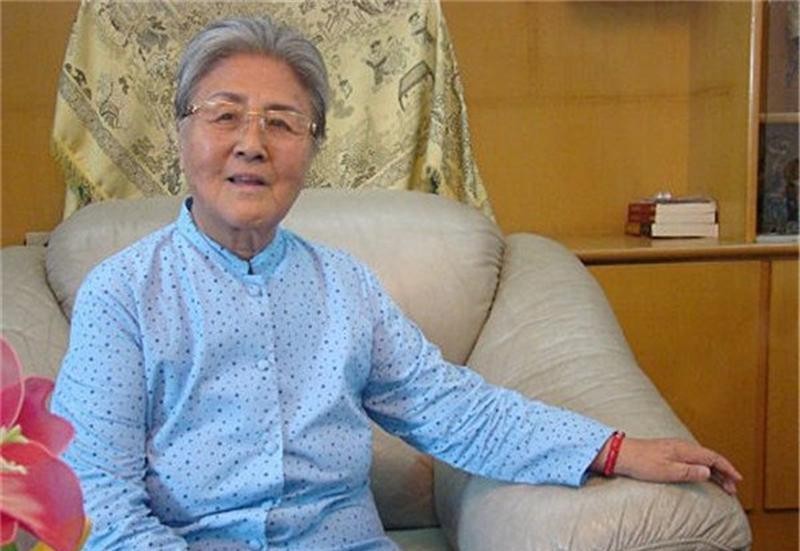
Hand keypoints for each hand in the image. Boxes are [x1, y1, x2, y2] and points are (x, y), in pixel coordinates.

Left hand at [592, 436, 741, 495]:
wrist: (623, 454)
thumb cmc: (643, 463)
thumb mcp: (667, 471)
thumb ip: (689, 471)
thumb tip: (708, 472)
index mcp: (685, 449)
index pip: (713, 457)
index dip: (728, 468)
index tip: (738, 480)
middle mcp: (683, 446)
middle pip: (710, 458)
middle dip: (724, 473)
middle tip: (732, 489)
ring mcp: (676, 448)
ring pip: (702, 459)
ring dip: (714, 472)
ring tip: (722, 485)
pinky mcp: (670, 452)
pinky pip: (694, 459)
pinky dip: (703, 468)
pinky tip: (704, 475)